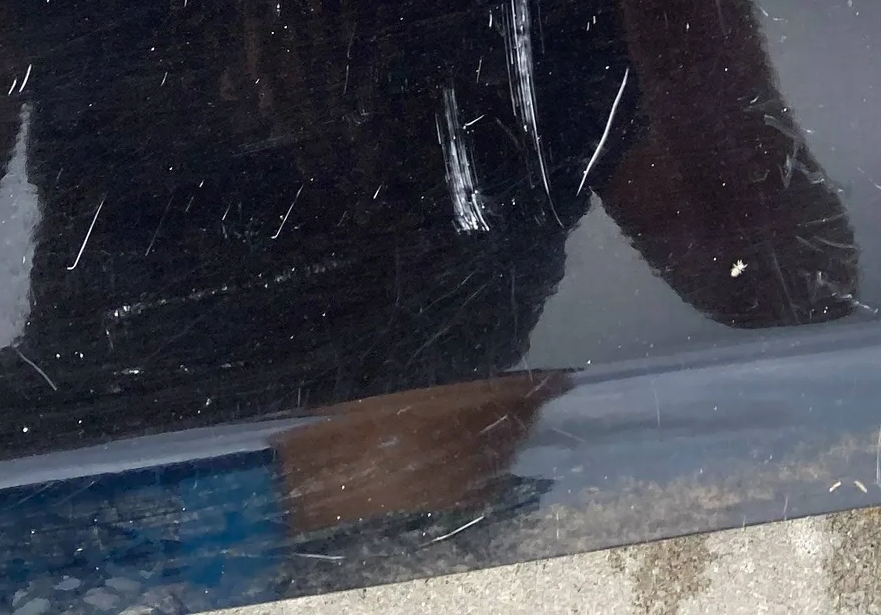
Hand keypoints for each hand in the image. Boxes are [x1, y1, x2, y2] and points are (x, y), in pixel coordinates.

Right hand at [276, 370, 566, 534]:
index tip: (563, 378)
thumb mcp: (395, 393)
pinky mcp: (436, 502)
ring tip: (522, 426)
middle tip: (543, 397)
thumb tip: (492, 385)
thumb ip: (445, 391)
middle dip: (528, 413)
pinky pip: (481, 490)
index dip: (537, 388)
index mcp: (439, 407)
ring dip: (513, 441)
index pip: (505, 396)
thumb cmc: (346, 424)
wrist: (317, 477)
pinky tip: (494, 465)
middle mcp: (449, 444)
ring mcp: (445, 478)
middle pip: (508, 428)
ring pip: (499, 458)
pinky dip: (493, 474)